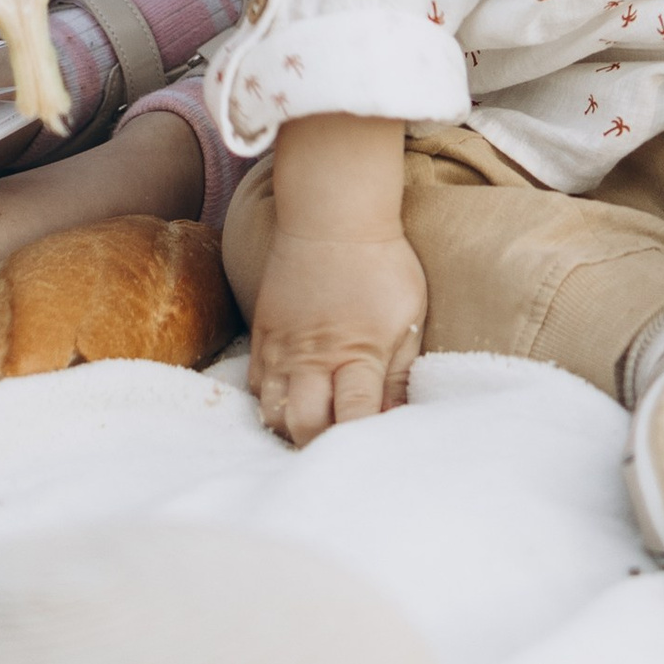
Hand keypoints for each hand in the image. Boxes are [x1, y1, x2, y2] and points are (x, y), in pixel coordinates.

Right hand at [249, 230, 427, 445]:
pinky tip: (293, 395)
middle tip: (340, 444)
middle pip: (304, 426)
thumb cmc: (380, 262)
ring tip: (315, 422)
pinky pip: (255, 386)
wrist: (332, 214)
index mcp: (357, 353)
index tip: (374, 449)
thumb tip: (395, 416)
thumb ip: (401, 372)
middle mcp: (313, 357)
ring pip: (272, 413)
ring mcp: (281, 347)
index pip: (355, 418)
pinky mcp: (262, 334)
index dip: (363, 441)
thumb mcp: (408, 315)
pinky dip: (271, 400)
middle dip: (322, 444)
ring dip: (292, 426)